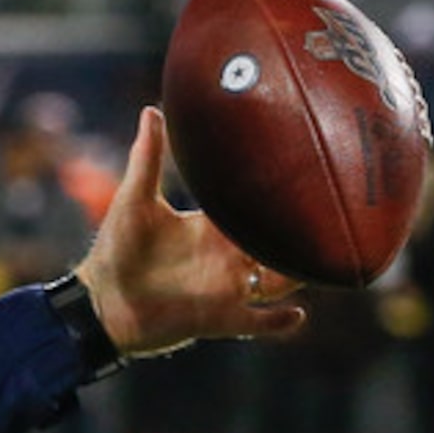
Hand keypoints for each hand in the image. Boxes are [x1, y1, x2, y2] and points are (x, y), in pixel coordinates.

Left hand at [72, 107, 308, 357]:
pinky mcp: (220, 319)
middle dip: (300, 234)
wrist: (100, 302)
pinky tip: (298, 313)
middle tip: (333, 217)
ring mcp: (227, 289)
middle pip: (276, 244)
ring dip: (298, 274)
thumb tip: (151, 110)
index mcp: (211, 228)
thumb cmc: (115, 248)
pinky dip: (279, 321)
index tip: (305, 171)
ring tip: (325, 263)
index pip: (252, 207)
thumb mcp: (134, 199)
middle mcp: (227, 257)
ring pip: (279, 282)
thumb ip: (148, 158)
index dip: (276, 194)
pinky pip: (258, 322)